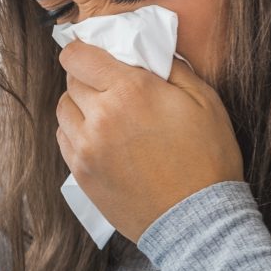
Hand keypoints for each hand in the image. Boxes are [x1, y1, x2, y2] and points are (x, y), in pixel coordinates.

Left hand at [55, 41, 243, 244]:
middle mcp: (100, 116)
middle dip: (88, 77)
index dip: (83, 51)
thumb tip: (148, 51)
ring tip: (105, 113)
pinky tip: (100, 137)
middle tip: (111, 85)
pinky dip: (76, 132)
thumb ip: (172, 68)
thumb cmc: (207, 159)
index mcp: (130, 91)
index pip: (78, 56)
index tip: (93, 54)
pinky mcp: (81, 174)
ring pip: (63, 110)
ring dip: (79, 105)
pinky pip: (64, 139)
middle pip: (71, 81)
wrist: (197, 220)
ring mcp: (86, 148)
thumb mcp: (205, 101)